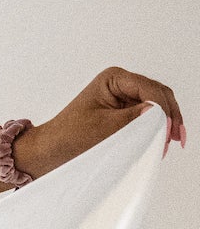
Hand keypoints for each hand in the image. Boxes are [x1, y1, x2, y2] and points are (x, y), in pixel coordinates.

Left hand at [21, 68, 183, 175]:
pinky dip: (157, 128)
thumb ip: (133, 119)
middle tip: (176, 137)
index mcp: (114, 78)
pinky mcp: (126, 111)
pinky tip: (162, 141)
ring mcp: (126, 97)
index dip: (162, 109)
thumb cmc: (69, 136)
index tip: (168, 129)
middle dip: (170, 115)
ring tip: (172, 142)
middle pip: (159, 95)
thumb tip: (158, 113)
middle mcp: (122, 83)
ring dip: (167, 123)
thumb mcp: (104, 128)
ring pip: (158, 106)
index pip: (149, 89)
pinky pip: (149, 116)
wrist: (51, 150)